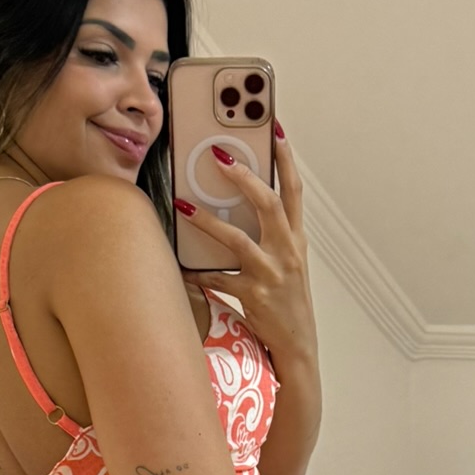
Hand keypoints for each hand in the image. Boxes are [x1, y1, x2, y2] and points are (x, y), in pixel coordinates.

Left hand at [176, 123, 317, 369]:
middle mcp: (287, 251)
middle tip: (220, 158)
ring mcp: (271, 273)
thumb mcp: (289, 263)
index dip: (286, 159)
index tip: (275, 129)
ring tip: (183, 206)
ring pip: (237, 239)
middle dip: (245, 178)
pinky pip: (217, 279)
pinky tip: (177, 266)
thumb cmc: (288, 301)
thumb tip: (241, 209)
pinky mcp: (253, 295)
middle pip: (268, 204)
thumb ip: (272, 235)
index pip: (294, 190)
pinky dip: (195, 272)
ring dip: (208, 222)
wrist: (297, 345)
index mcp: (296, 239)